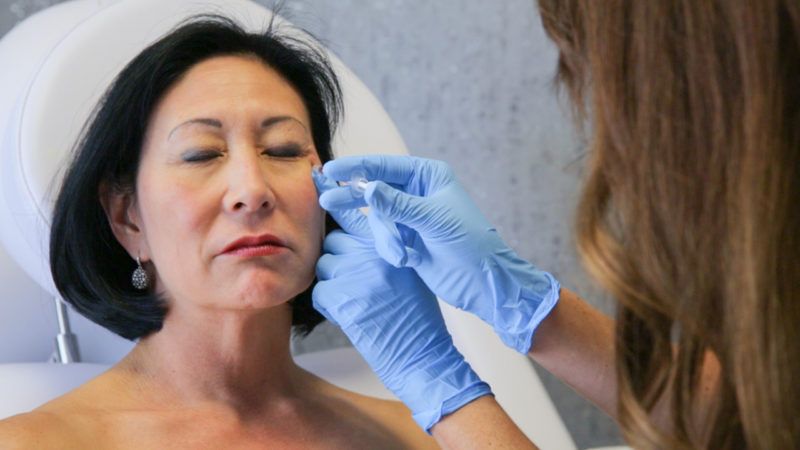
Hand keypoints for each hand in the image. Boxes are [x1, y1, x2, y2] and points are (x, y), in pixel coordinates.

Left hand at [312, 171, 491, 431]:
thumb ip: (386, 244)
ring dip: (334, 280)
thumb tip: (353, 227)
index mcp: (392, 241)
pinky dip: (330, 304)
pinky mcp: (341, 299)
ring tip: (359, 298)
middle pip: (334, 239)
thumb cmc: (417, 315)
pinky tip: (352, 314)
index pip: (355, 210)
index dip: (336, 196)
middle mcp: (373, 251)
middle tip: (358, 280)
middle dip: (340, 258)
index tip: (320, 178)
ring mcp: (356, 274)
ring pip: (324, 264)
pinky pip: (319, 291)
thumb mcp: (410, 269)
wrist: (423, 355)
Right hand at [314, 155, 560, 353]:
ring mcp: (410, 217)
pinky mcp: (406, 240)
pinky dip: (391, 249)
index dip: (356, 167)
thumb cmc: (470, 244)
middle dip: (356, 199)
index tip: (330, 172)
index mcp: (428, 177)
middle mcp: (417, 193)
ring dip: (386, 238)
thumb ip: (398, 204)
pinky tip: (409, 260)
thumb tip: (367, 188)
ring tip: (404, 254)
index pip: (385, 166)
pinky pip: (383, 239)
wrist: (484, 283)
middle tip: (328, 200)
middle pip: (374, 190)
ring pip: (377, 220)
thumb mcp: (434, 220)